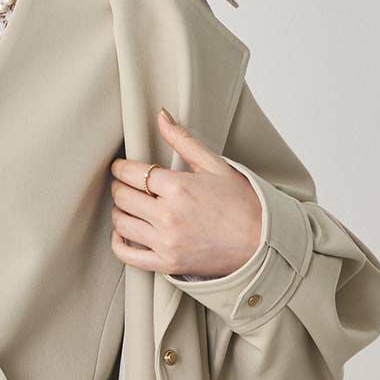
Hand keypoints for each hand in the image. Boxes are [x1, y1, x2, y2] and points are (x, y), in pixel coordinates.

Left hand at [109, 109, 263, 277]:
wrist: (261, 242)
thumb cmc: (242, 202)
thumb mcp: (215, 165)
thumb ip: (183, 140)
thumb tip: (160, 116)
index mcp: (179, 187)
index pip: (131, 173)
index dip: (120, 168)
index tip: (119, 167)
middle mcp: (168, 215)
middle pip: (122, 197)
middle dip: (119, 187)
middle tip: (124, 184)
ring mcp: (166, 242)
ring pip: (121, 223)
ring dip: (119, 211)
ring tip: (128, 205)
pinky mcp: (166, 263)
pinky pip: (127, 254)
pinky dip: (117, 243)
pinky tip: (123, 232)